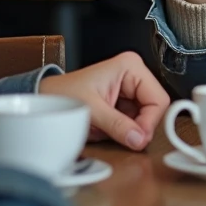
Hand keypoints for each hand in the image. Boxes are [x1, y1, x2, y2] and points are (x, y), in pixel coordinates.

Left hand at [38, 52, 169, 150]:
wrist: (48, 99)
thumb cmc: (64, 94)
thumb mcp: (91, 111)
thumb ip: (117, 125)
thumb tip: (139, 139)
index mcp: (130, 66)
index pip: (158, 98)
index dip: (150, 121)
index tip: (138, 138)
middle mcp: (134, 75)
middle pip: (155, 108)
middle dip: (141, 126)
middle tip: (125, 138)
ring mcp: (130, 89)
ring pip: (147, 117)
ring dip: (132, 129)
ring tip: (111, 130)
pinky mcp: (125, 102)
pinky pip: (136, 122)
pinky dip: (126, 130)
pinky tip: (110, 128)